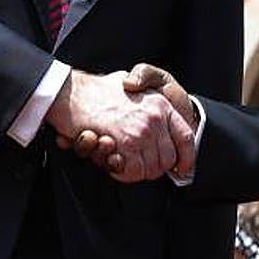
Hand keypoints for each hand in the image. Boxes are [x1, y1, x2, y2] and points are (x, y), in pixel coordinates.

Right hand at [45, 69, 194, 181]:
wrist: (71, 92)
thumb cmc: (97, 90)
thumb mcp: (133, 84)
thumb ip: (149, 102)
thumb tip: (160, 121)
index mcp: (161, 103)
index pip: (186, 137)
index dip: (187, 157)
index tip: (182, 169)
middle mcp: (156, 117)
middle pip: (168, 159)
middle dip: (154, 168)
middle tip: (137, 165)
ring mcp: (142, 130)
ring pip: (151, 169)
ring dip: (137, 172)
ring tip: (121, 160)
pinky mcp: (126, 143)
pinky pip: (134, 172)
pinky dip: (124, 174)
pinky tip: (114, 162)